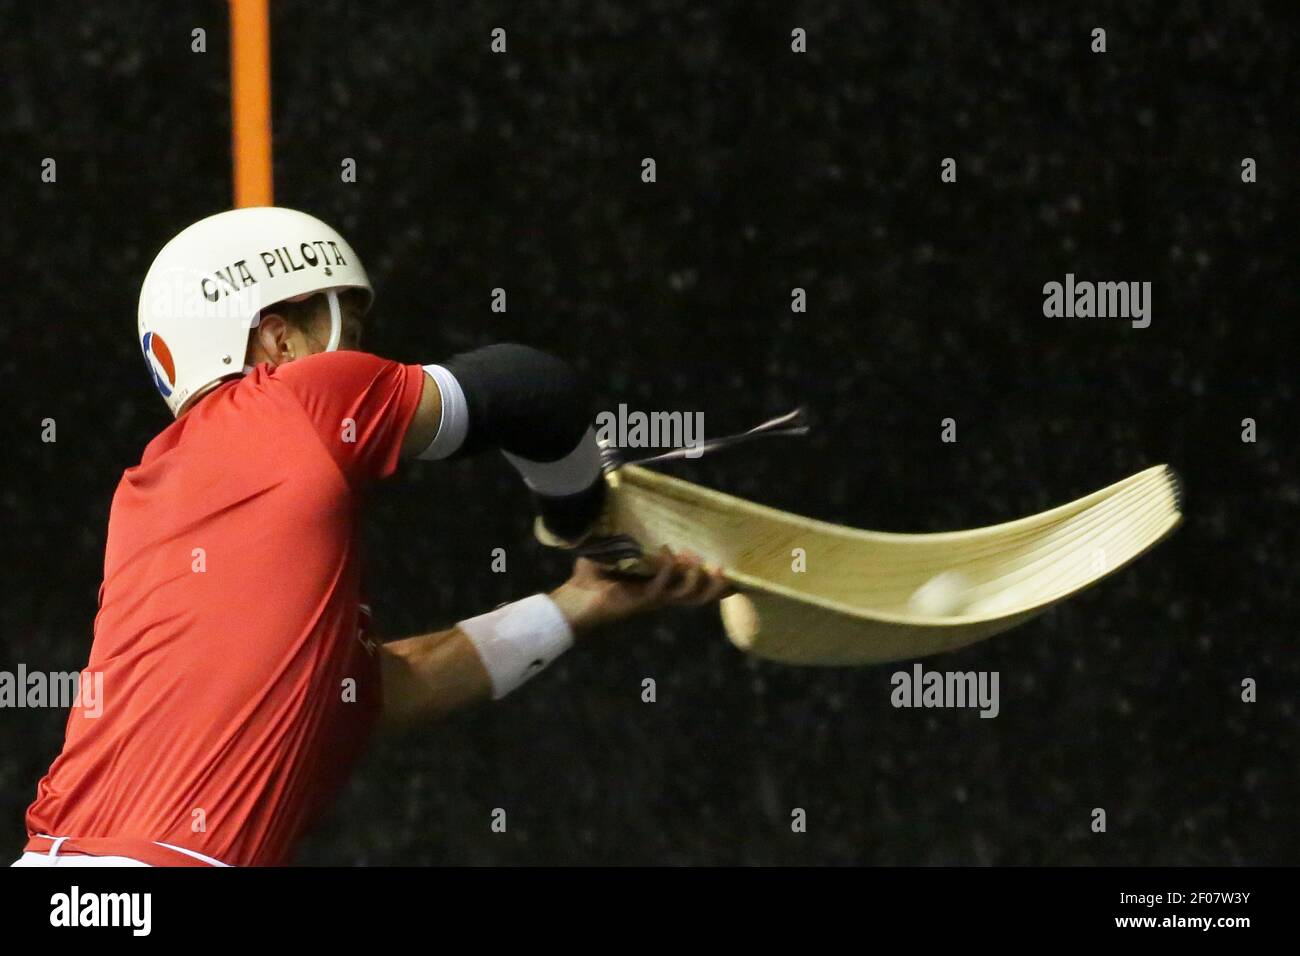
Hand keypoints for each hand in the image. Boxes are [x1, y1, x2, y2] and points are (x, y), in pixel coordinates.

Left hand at [548, 547, 731, 637]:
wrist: (572, 599)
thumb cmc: (590, 576)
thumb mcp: (612, 551)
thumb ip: (622, 534)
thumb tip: (618, 501)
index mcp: (657, 585)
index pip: (691, 587)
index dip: (713, 584)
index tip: (731, 573)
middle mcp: (658, 595)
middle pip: (697, 597)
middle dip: (714, 586)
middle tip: (722, 567)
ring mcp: (651, 600)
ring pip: (687, 596)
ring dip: (696, 579)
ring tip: (698, 559)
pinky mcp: (640, 601)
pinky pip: (662, 588)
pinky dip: (668, 570)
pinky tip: (668, 552)